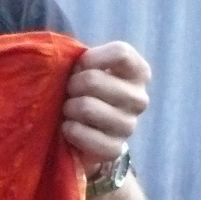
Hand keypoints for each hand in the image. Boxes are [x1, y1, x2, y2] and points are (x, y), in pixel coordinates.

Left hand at [62, 41, 150, 173]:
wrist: (89, 132)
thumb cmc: (86, 90)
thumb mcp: (88, 67)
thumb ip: (81, 55)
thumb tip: (61, 50)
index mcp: (139, 72)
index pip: (120, 53)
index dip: (90, 58)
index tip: (79, 66)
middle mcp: (139, 99)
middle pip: (94, 80)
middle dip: (71, 85)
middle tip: (69, 92)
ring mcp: (129, 126)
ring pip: (87, 107)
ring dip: (69, 108)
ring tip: (69, 110)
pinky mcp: (114, 149)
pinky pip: (84, 135)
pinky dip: (70, 130)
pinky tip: (70, 127)